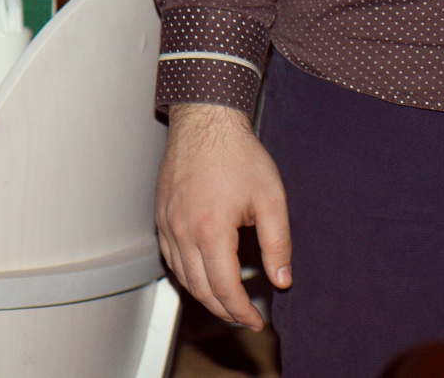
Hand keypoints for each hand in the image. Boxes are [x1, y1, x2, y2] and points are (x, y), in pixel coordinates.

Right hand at [156, 102, 290, 328]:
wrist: (206, 122)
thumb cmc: (239, 155)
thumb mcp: (271, 197)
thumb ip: (278, 242)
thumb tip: (282, 279)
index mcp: (211, 231)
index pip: (224, 288)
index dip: (241, 310)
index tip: (255, 320)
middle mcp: (182, 233)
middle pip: (200, 290)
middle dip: (224, 310)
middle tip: (244, 318)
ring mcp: (167, 226)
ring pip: (182, 277)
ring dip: (204, 295)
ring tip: (228, 302)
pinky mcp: (161, 218)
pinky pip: (171, 259)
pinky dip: (187, 275)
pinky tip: (204, 275)